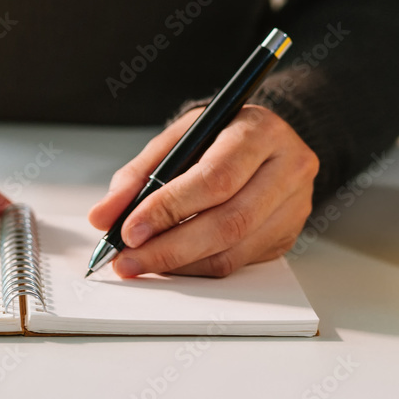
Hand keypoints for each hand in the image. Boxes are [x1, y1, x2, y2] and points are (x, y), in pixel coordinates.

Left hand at [87, 104, 317, 277]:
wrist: (266, 140)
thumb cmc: (220, 135)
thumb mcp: (180, 137)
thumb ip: (139, 174)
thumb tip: (104, 216)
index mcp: (259, 131)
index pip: (215, 178)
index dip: (169, 208)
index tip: (129, 230)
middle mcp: (287, 167)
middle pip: (228, 221)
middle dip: (169, 246)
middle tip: (128, 258)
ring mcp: (295, 206)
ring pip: (233, 249)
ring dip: (179, 263)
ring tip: (141, 262)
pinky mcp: (288, 235)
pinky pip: (237, 263)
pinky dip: (197, 267)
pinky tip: (171, 262)